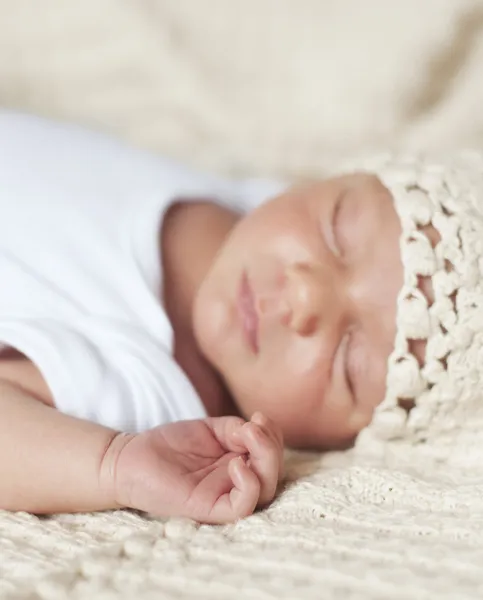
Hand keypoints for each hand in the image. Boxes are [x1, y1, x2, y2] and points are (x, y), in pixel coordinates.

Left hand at [106, 412, 283, 523]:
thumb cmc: (169, 445)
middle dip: (272, 447)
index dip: (274, 437)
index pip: (271, 458)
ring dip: (266, 460)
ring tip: (250, 436)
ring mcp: (223, 497)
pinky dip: (248, 484)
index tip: (259, 416)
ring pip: (264, 491)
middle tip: (256, 427)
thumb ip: (236, 429)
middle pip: (273, 475)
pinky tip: (235, 463)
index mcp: (238, 464)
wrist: (131, 457)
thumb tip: (256, 430)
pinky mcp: (208, 509)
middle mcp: (235, 484)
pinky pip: (241, 507)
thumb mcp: (210, 429)